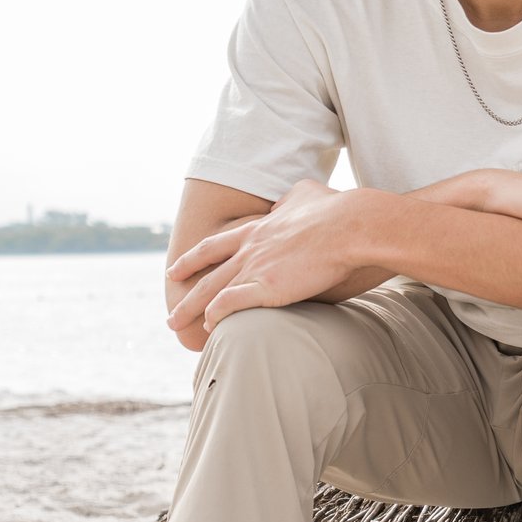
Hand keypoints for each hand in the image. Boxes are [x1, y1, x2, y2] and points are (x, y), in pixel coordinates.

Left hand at [165, 179, 365, 334]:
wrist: (350, 225)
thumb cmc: (337, 210)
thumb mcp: (307, 194)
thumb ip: (292, 198)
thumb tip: (288, 200)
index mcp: (258, 229)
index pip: (216, 245)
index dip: (194, 258)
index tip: (176, 268)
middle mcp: (249, 248)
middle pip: (205, 272)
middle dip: (184, 291)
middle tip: (170, 307)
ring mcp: (254, 267)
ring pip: (210, 291)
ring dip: (190, 309)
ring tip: (174, 324)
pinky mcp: (265, 287)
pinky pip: (229, 305)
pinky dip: (216, 316)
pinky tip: (209, 327)